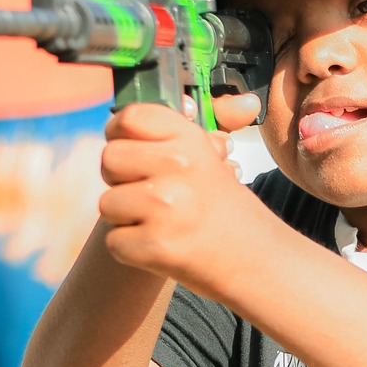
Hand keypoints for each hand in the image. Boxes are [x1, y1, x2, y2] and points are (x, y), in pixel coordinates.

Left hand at [97, 93, 264, 298]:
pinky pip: (114, 241)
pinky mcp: (155, 245)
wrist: (259, 263)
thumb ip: (192, 132)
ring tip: (161, 225)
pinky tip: (161, 248)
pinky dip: (132, 250)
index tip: (130, 149)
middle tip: (150, 195)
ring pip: (107, 204)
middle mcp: (178, 167)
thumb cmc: (227, 212)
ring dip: (126, 219)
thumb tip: (196, 103)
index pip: (130, 117)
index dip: (120, 134)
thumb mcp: (214, 161)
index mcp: (191, 141)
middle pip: (109, 159)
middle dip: (120, 180)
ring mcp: (165, 207)